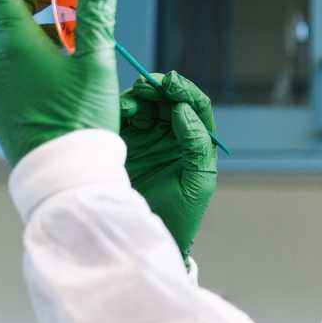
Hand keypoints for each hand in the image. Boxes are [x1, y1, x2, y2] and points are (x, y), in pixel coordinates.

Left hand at [0, 0, 119, 164]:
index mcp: (13, 44)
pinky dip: (34, 59)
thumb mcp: (96, 59)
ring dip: (43, 33)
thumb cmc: (82, 117)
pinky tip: (63, 75)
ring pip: (15, 45)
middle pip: (13, 16)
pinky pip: (12, 70)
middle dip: (42, 1)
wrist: (64, 177)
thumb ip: (95, 11)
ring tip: (78, 45)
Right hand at [121, 70, 216, 260]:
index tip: (173, 85)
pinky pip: (125, 118)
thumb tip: (183, 111)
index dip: (186, 91)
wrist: (147, 238)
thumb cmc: (180, 215)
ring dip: (142, 94)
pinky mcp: (125, 143)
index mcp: (195, 141)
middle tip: (149, 84)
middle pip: (168, 99)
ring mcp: (148, 137)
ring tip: (136, 95)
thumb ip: (196, 145)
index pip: (195, 107)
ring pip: (146, 103)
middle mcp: (172, 135)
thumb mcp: (198, 182)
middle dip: (161, 87)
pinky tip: (123, 109)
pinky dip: (124, 107)